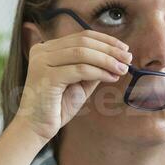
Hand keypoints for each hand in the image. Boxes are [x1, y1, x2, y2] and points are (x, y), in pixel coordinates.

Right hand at [13, 31, 132, 140]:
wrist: (36, 128)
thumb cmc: (57, 107)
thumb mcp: (79, 83)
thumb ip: (93, 68)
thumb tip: (117, 58)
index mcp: (48, 48)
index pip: (82, 36)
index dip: (106, 40)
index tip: (124, 49)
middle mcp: (42, 51)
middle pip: (83, 41)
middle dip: (109, 49)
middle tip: (127, 58)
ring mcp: (42, 62)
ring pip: (82, 53)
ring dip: (107, 60)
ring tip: (122, 69)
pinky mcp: (46, 77)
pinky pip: (80, 69)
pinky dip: (99, 72)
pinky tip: (111, 77)